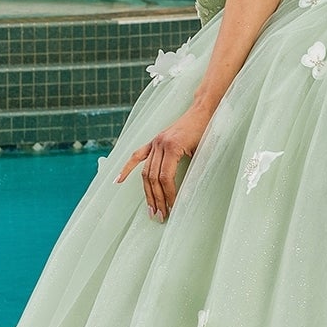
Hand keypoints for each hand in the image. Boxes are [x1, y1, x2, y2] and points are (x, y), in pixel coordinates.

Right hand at [116, 105, 210, 221]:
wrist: (203, 110)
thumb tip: (188, 194)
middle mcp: (160, 144)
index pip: (166, 177)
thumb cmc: (208, 131)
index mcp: (173, 146)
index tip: (171, 209)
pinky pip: (137, 156)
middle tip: (159, 216)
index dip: (168, 195)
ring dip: (148, 192)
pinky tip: (118, 181)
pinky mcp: (154, 141)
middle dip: (156, 199)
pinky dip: (127, 168)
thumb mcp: (204, 151)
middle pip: (153, 177)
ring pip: (145, 171)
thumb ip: (194, 169)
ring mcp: (155, 142)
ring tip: (151, 209)